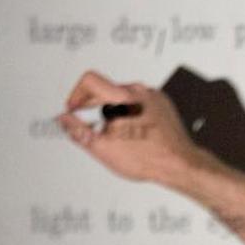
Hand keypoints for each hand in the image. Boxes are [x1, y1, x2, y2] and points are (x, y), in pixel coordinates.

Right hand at [56, 70, 204, 185]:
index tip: (74, 108)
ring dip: (112, 109)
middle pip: (106, 88)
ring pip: (123, 95)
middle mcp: (140, 93)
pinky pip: (139, 101)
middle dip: (91, 105)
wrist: (179, 164)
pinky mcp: (163, 104)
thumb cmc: (148, 158)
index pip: (90, 80)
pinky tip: (131, 130)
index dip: (76, 94)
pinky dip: (130, 111)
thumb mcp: (102, 148)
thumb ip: (78, 131)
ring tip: (113, 131)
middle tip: (88, 123)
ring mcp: (154, 97)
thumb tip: (64, 119)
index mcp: (123, 99)